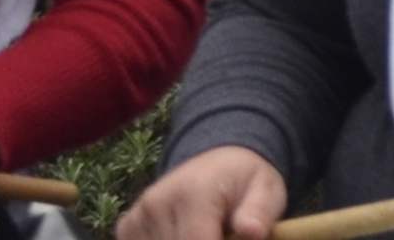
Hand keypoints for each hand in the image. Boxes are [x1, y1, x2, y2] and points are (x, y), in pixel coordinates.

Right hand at [120, 147, 285, 239]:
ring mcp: (138, 215)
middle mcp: (157, 202)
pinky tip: (181, 234)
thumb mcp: (266, 189)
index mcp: (193, 194)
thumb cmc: (245, 181)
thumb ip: (259, 213)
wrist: (219, 161)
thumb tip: (252, 232)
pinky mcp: (127, 225)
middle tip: (221, 232)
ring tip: (205, 231)